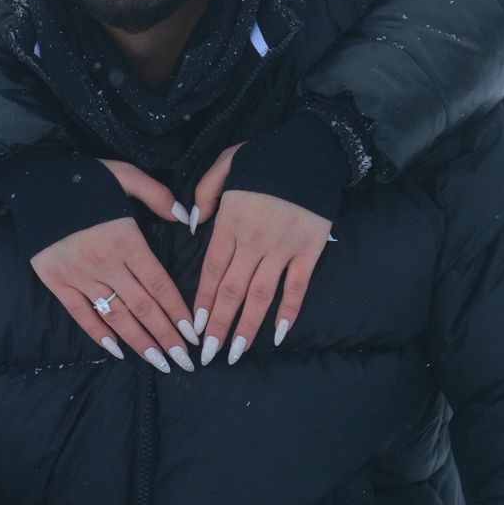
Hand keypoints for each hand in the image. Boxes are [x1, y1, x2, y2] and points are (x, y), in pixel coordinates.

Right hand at [31, 161, 198, 372]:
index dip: (177, 311)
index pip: (158, 284)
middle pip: (142, 306)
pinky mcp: (57, 282)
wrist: (35, 184)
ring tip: (159, 362)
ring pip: (116, 316)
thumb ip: (157, 196)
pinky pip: (81, 314)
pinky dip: (98, 333)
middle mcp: (106, 264)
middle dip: (166, 336)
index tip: (193, 333)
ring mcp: (80, 276)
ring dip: (139, 342)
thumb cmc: (85, 178)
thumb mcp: (126, 175)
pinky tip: (116, 350)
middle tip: (185, 360)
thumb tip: (183, 216)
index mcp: (126, 241)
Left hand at [191, 147, 331, 364]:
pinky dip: (288, 312)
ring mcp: (283, 248)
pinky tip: (277, 335)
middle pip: (231, 290)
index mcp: (231, 222)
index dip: (201, 301)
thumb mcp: (225, 164)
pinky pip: (296, 287)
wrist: (311, 148)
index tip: (193, 327)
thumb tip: (192, 224)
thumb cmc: (265, 156)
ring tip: (235, 353)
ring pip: (260, 295)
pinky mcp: (309, 251)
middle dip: (217, 326)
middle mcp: (254, 241)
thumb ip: (204, 193)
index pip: (211, 270)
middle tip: (207, 355)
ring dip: (246, 327)